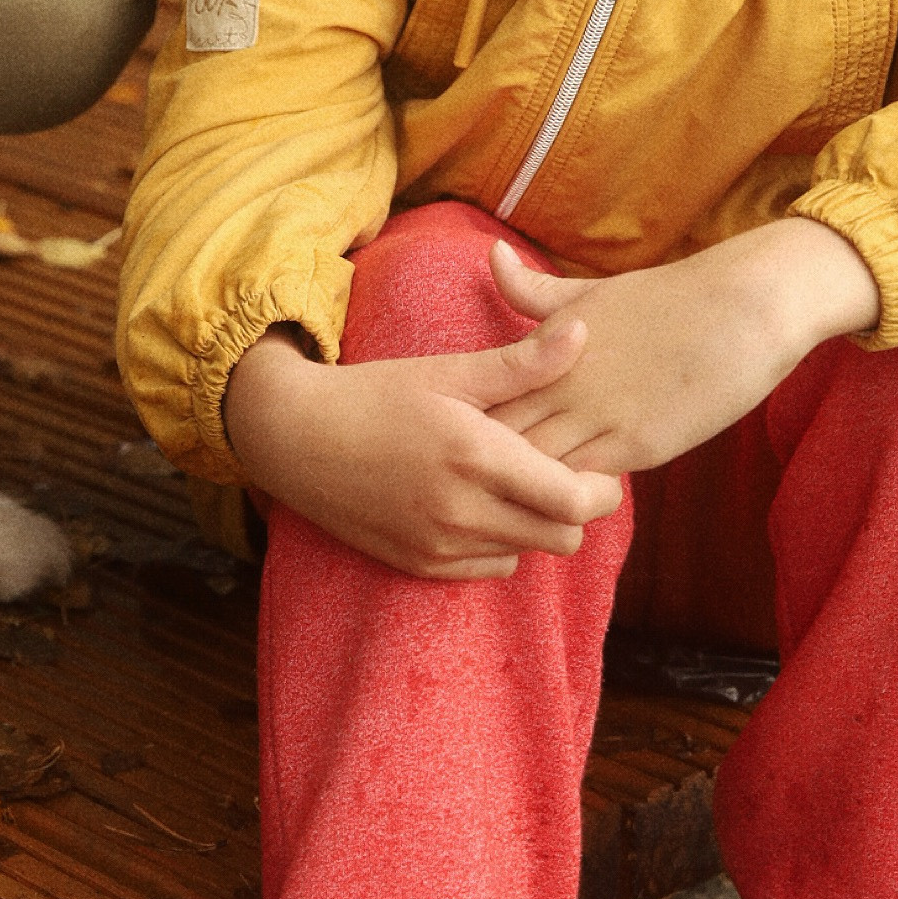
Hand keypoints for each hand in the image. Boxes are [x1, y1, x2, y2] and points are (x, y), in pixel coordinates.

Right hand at [222, 322, 624, 579]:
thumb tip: (582, 332)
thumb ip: (522, 363)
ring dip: (533, 523)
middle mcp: (462, 511)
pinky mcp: (421, 565)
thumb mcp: (448, 371)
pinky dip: (497, 540)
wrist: (296, 436)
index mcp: (476, 456)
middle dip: (573, 508)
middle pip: (563, 536)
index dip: (601, 487)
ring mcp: (440, 545)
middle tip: (557, 469)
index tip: (597, 462)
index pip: (576, 502)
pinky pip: (490, 566)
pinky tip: (476, 502)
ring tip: (512, 481)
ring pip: (528, 552)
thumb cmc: (376, 393)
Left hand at [485, 220, 880, 478]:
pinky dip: (568, 499)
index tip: (460, 450)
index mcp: (545, 347)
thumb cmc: (667, 299)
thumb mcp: (589, 292)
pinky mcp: (636, 444)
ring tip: (513, 511)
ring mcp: (598, 415)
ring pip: (535, 469)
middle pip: (496, 439)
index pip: (484, 398)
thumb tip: (492, 256)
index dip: (466, 429)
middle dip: (482, 469)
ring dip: (523, 491)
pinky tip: (563, 510)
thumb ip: (535, 292)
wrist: (739, 309)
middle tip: (475, 492)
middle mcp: (562, 382)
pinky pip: (584, 485)